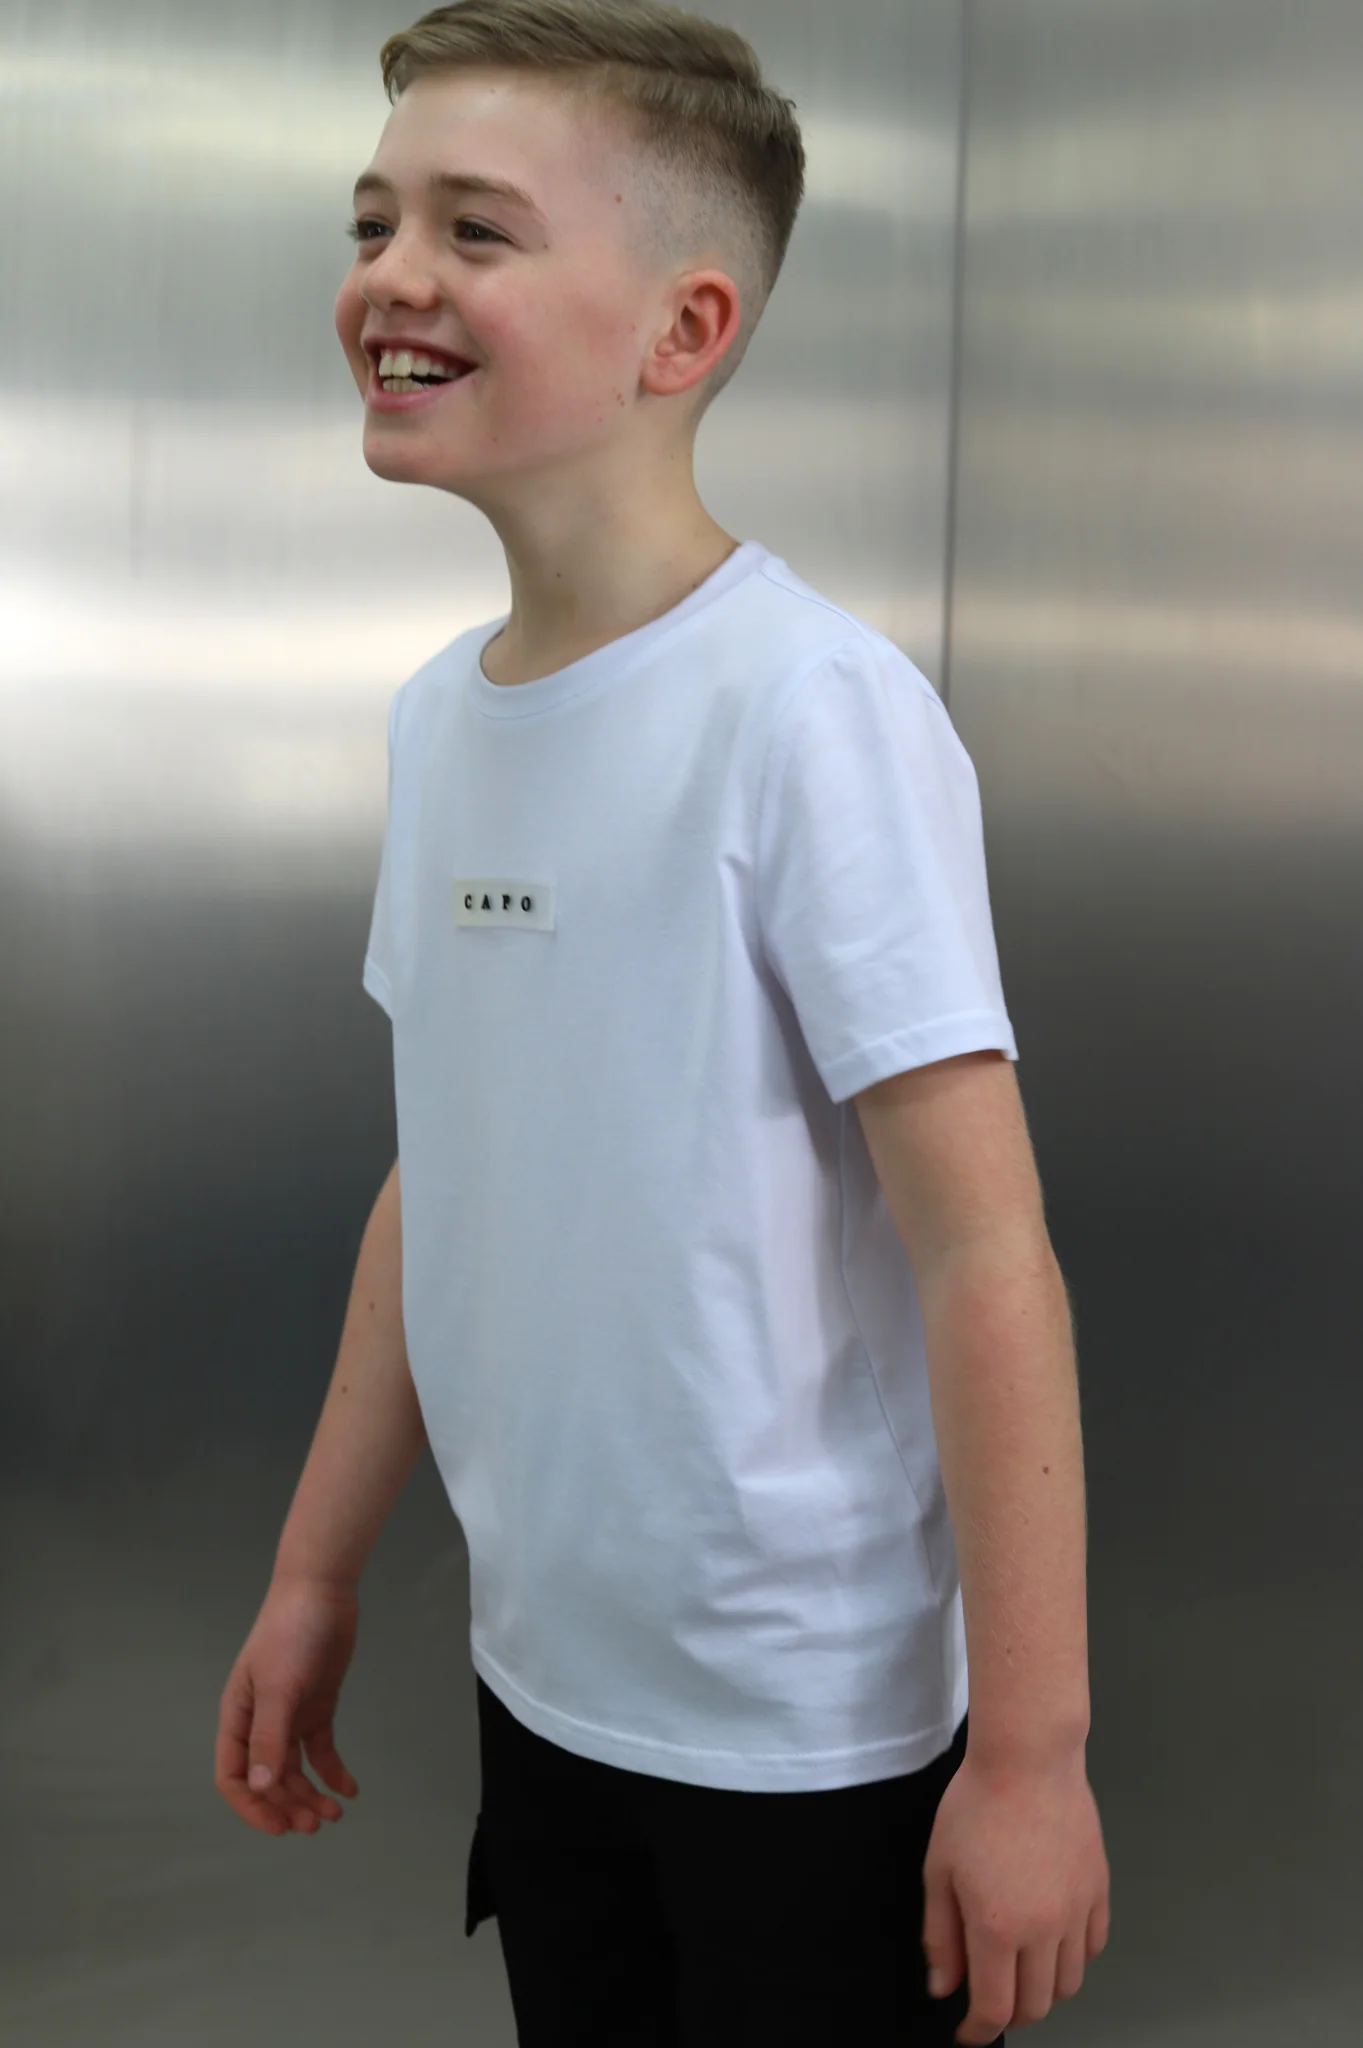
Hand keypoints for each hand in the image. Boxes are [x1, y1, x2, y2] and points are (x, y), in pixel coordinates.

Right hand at [215, 1576, 361, 1836]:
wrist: (322, 1591)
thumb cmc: (289, 1635)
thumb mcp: (278, 1688)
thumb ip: (268, 1738)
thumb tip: (257, 1788)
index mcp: (238, 1717)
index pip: (233, 1776)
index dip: (251, 1806)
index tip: (279, 1827)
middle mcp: (261, 1721)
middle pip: (268, 1778)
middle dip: (288, 1804)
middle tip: (315, 1825)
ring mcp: (290, 1714)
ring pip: (295, 1769)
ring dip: (311, 1794)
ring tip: (334, 1814)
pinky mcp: (318, 1705)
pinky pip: (321, 1749)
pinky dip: (333, 1772)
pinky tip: (349, 1789)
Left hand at [921, 1745, 1109, 2042]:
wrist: (1028, 1759)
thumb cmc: (974, 1806)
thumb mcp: (939, 1869)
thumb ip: (941, 1935)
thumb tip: (944, 1987)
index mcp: (998, 1927)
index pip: (996, 2008)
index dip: (978, 2031)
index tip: (966, 2033)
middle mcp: (1044, 1929)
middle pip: (1036, 2005)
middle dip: (1009, 2014)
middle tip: (989, 1999)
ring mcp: (1077, 1911)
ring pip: (1069, 1982)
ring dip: (1043, 1989)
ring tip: (1020, 1970)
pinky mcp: (1099, 1891)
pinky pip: (1094, 1947)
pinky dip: (1074, 1958)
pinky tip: (1053, 1941)